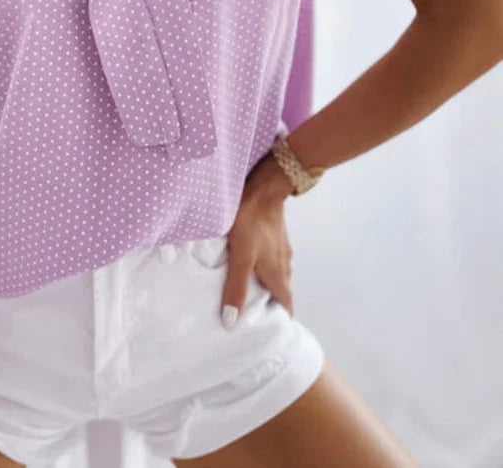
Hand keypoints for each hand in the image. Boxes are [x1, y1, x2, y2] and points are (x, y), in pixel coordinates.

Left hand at [220, 160, 294, 327]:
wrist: (263, 187)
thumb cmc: (251, 222)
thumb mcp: (241, 257)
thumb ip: (236, 288)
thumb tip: (231, 322)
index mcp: (278, 274)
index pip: (286, 305)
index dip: (281, 320)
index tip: (271, 332)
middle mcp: (284, 264)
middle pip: (282, 292)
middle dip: (271, 305)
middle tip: (254, 316)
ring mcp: (281, 249)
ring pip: (277, 275)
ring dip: (267, 286)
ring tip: (249, 293)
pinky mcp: (275, 236)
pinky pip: (272, 260)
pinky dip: (264, 269)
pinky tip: (250, 264)